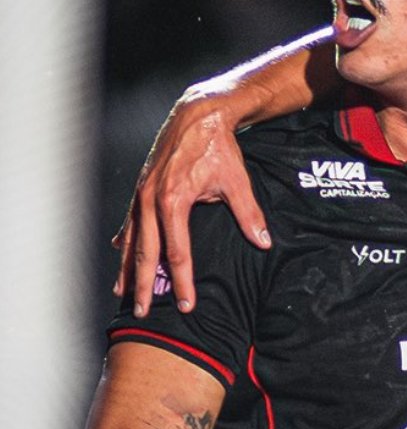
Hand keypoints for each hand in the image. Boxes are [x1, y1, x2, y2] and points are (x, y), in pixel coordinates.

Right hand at [112, 91, 268, 316]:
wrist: (198, 116)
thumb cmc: (218, 148)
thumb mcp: (237, 181)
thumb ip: (249, 214)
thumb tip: (264, 242)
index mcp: (173, 202)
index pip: (178, 252)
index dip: (182, 280)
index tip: (185, 304)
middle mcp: (150, 200)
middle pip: (146, 253)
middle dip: (144, 285)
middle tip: (143, 312)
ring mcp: (142, 194)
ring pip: (131, 239)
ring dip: (128, 267)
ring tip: (122, 292)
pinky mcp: (142, 187)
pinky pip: (129, 221)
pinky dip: (125, 240)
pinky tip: (121, 252)